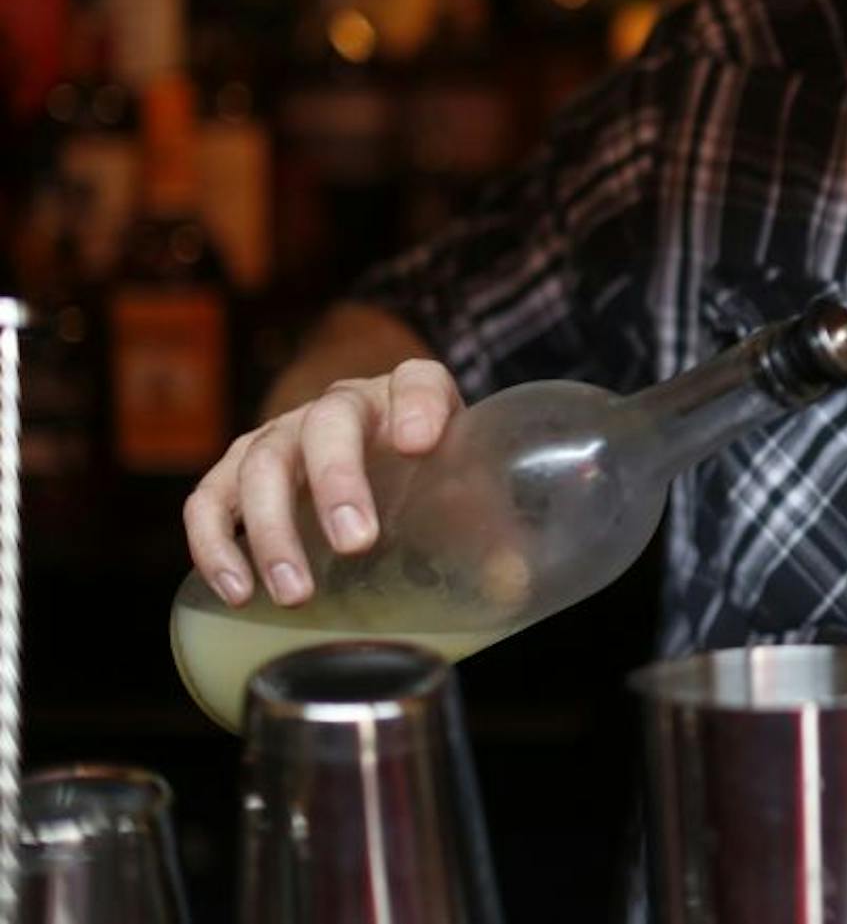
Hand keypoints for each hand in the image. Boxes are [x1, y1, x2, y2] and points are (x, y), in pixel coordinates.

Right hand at [181, 361, 463, 609]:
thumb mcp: (466, 489)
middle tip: (356, 544)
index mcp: (411, 395)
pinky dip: (215, 542)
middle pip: (329, 423)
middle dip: (337, 481)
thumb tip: (508, 585)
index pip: (419, 381)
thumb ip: (490, 530)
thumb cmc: (431, 474)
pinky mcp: (240, 469)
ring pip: (263, 461)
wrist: (373, 452)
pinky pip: (211, 497)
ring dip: (273, 529)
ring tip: (295, 593)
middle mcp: (344, 404)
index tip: (419, 445)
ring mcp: (285, 432)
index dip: (418, 405)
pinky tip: (236, 591)